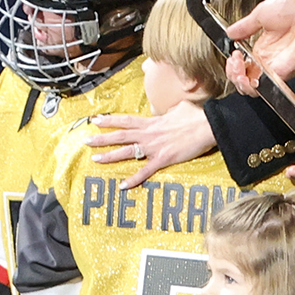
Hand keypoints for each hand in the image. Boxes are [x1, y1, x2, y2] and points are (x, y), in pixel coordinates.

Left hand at [88, 102, 215, 181]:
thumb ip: (166, 113)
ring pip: (127, 151)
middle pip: (120, 135)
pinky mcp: (164, 159)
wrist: (208, 125)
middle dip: (102, 138)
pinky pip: (145, 171)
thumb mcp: (177, 108)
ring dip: (110, 155)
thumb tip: (164, 113)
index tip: (95, 120)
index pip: (126, 120)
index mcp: (152, 122)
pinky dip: (133, 179)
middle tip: (86, 141)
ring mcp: (155, 147)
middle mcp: (149, 134)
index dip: (109, 120)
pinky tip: (122, 185)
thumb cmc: (195, 115)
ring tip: (95, 159)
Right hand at [227, 0, 294, 84]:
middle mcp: (268, 61)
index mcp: (262, 50)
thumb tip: (229, 33)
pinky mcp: (285, 71)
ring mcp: (276, 68)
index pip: (243, 68)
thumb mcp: (260, 14)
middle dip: (233, 75)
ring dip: (240, 80)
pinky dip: (253, 83)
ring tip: (237, 67)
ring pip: (253, 88)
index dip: (233, 66)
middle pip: (245, 81)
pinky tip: (247, 71)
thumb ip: (244, 27)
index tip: (232, 54)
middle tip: (234, 62)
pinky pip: (267, 85)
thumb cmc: (294, 9)